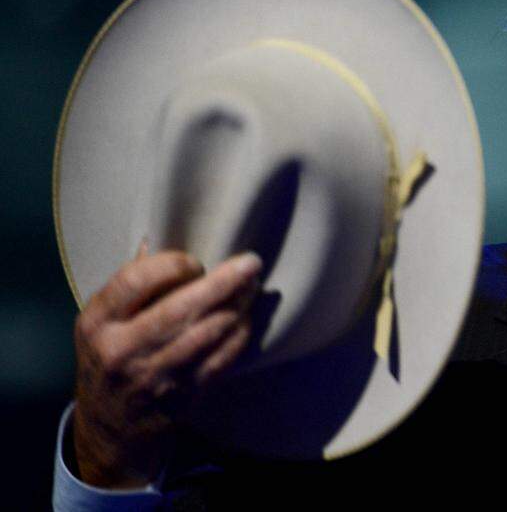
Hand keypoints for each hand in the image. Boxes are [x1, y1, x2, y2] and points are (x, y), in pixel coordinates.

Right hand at [71, 240, 261, 488]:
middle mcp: (121, 350)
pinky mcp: (179, 397)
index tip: (196, 262)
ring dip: (236, 307)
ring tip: (253, 286)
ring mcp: (152, 377)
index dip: (172, 265)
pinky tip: (248, 319)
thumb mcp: (101, 321)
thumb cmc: (109, 356)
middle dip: (221, 283)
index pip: (135, 281)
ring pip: (204, 336)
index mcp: (98, 323)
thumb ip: (129, 283)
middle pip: (178, 309)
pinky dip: (238, 338)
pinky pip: (218, 362)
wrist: (109, 427)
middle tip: (251, 263)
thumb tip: (157, 234)